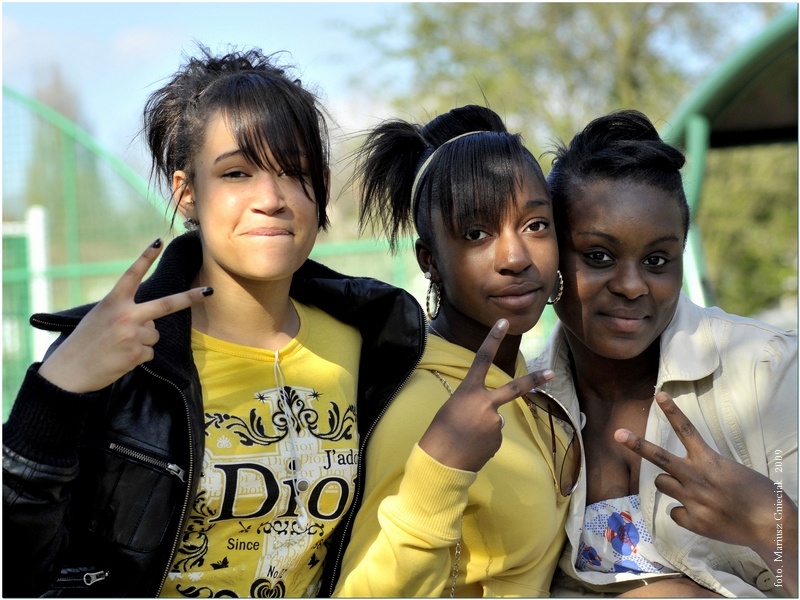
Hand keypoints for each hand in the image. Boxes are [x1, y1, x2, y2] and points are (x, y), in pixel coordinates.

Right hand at [38, 239, 211, 393]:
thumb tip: (152, 320)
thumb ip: (124, 311)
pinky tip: (120, 358)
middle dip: (190, 298)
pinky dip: (138, 356)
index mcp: (113, 302)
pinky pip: (149, 352)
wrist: (69, 371)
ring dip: (143, 340)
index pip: (132, 275)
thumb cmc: (84, 343)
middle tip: (209, 292)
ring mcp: (133, 334)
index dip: (145, 257)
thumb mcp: (99, 317)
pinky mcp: (137, 353)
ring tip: (119, 346)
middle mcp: (125, 315)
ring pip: (155, 334)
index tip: (159, 241)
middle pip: (166, 304)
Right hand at [418, 319, 554, 471]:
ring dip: (484, 427)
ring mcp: (495, 423)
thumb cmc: (439, 432)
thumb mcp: (452, 409)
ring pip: (495, 420)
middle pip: (515, 388)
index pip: (482, 359)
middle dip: (535, 380)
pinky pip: (493, 437)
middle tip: (552, 372)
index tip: (503, 322)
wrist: (441, 462)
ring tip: (467, 438)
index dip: (492, 339)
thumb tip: (496, 418)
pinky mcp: (499, 440)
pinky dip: (484, 441)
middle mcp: (485, 404)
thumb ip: (475, 406)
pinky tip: (472, 448)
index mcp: (468, 391)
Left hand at [616, 391, 796, 595]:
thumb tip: (687, 478)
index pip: (686, 430)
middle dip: (636, 444)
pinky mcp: (692, 520)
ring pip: (662, 483)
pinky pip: (675, 512)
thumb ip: (706, 469)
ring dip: (670, 484)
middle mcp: (695, 477)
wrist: (770, 525)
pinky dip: (684, 513)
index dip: (672, 411)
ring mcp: (691, 499)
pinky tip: (702, 515)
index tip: (659, 395)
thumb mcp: (732, 472)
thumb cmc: (759, 495)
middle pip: (659, 457)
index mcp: (709, 460)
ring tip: (691, 490)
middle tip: (617, 433)